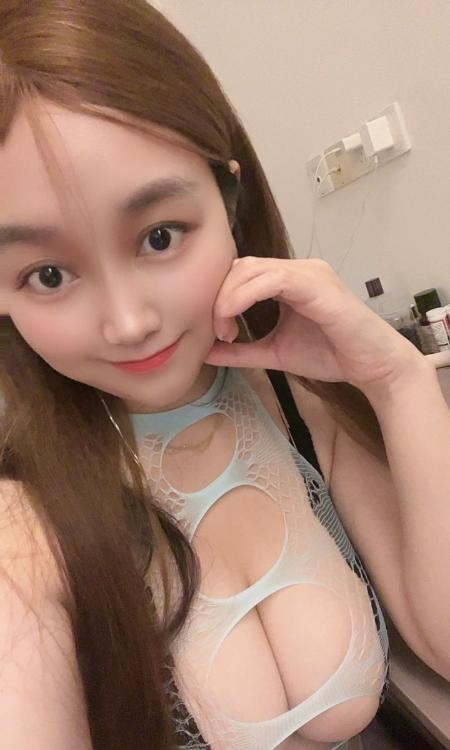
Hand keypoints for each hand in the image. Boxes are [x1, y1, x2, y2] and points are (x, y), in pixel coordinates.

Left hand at [205, 257, 421, 392]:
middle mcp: (299, 269)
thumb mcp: (275, 353)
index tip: (216, 332)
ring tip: (224, 329)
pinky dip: (246, 296)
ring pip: (253, 269)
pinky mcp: (318, 285)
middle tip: (217, 332)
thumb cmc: (331, 355)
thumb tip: (206, 353)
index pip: (242, 273)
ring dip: (228, 297)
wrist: (372, 366)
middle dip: (220, 296)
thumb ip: (243, 351)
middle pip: (242, 266)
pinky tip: (234, 317)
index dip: (220, 297)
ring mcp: (310, 273)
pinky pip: (274, 279)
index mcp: (289, 280)